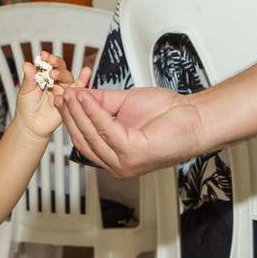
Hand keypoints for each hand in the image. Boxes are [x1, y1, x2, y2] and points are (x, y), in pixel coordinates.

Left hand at [13, 53, 91, 139]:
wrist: (31, 125)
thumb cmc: (27, 107)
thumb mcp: (26, 90)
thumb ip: (29, 78)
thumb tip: (26, 64)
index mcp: (43, 76)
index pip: (47, 64)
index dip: (46, 58)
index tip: (44, 55)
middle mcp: (54, 81)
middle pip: (59, 68)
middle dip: (56, 64)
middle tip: (51, 63)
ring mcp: (62, 89)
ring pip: (67, 77)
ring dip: (63, 73)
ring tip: (56, 74)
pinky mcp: (69, 98)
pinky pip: (78, 88)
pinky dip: (83, 79)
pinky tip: (86, 71)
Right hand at [59, 86, 202, 177]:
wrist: (195, 116)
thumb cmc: (168, 113)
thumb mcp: (125, 103)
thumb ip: (101, 102)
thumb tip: (78, 94)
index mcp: (116, 156)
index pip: (84, 141)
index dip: (70, 119)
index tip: (61, 100)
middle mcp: (119, 164)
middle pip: (83, 140)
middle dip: (70, 116)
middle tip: (62, 95)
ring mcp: (126, 163)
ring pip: (92, 136)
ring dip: (79, 113)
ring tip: (72, 94)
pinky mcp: (134, 154)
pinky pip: (107, 131)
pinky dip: (94, 113)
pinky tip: (87, 99)